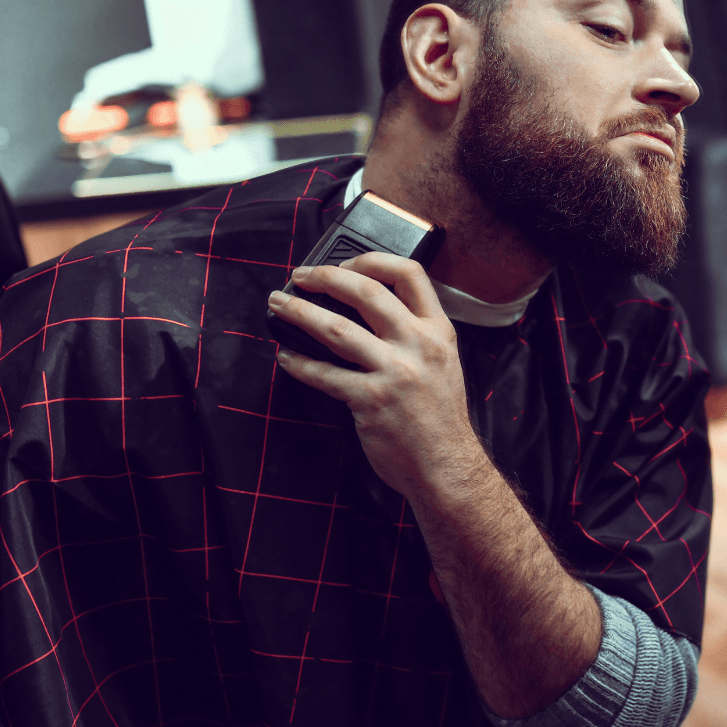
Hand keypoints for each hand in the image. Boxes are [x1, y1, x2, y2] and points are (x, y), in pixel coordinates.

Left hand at [268, 253, 486, 502]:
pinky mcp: (371, 400)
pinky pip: (325, 375)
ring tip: (279, 305)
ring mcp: (395, 372)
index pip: (410, 274)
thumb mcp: (442, 363)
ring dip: (300, 312)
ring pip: (337, 329)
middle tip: (301, 276)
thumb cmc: (440, 418)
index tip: (347, 263)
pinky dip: (300, 363)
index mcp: (438, 332)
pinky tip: (287, 356)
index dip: (373, 261)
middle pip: (367, 292)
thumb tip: (366, 312)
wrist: (446, 465)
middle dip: (325, 277)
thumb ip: (415, 335)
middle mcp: (419, 345)